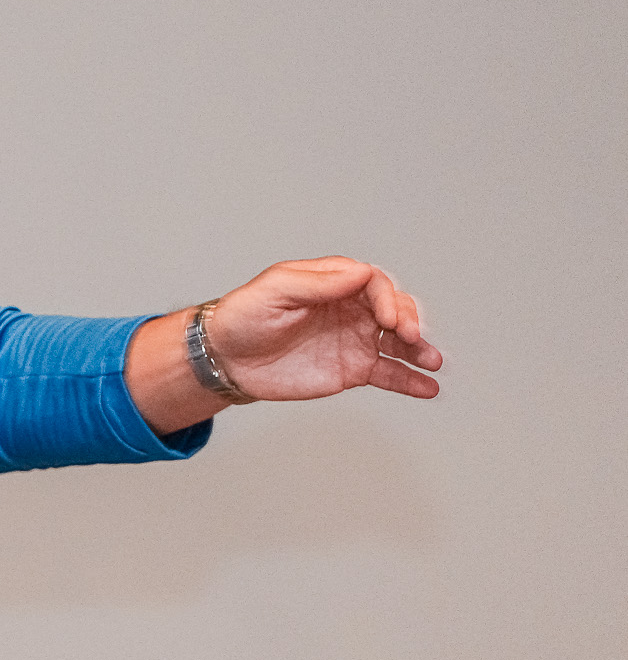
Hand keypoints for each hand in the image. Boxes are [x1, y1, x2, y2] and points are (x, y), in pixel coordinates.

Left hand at [210, 256, 442, 401]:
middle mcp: (350, 308)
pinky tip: (427, 387)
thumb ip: (318, 283)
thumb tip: (360, 272)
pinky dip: (409, 380)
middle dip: (409, 320)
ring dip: (420, 349)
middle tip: (410, 336)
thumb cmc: (244, 316)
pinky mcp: (352, 369)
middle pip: (394, 309)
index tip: (386, 316)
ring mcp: (354, 339)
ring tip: (432, 362)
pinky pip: (388, 373)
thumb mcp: (274, 290)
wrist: (227, 359)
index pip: (373, 283)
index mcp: (332, 282)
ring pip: (398, 341)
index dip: (386, 298)